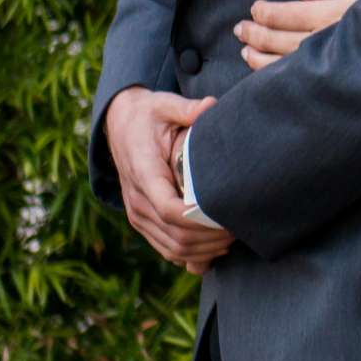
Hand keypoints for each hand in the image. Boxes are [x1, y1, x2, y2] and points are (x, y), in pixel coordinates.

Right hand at [103, 87, 232, 273]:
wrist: (120, 125)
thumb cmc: (148, 114)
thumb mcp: (164, 105)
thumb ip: (186, 109)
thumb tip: (209, 106)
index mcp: (143, 172)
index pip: (168, 208)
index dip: (197, 220)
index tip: (226, 217)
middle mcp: (137, 198)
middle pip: (174, 235)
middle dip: (209, 238)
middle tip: (240, 228)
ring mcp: (137, 213)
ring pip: (170, 248)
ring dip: (203, 250)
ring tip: (233, 238)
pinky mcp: (142, 219)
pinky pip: (165, 247)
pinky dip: (190, 255)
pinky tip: (214, 248)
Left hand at [234, 0, 360, 70]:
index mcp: (336, 14)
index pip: (288, 15)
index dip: (267, 13)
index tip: (255, 9)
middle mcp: (329, 42)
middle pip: (280, 41)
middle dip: (256, 35)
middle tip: (240, 30)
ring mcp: (333, 65)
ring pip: (285, 65)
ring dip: (260, 59)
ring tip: (246, 53)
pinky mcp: (337, 81)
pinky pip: (300, 81)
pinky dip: (277, 78)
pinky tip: (268, 75)